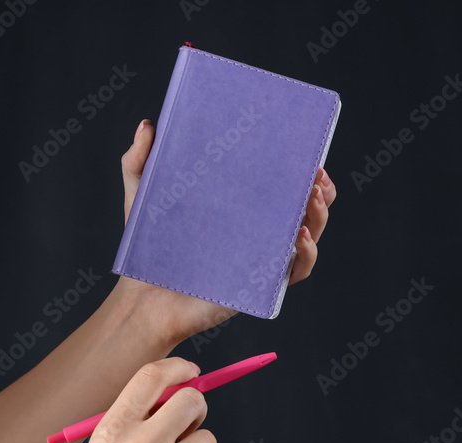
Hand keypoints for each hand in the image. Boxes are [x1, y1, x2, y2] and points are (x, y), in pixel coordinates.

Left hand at [116, 119, 337, 342]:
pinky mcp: (263, 284)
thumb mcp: (142, 196)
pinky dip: (306, 253)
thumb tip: (148, 125)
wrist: (145, 299)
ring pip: (309, 237)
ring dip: (319, 216)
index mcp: (245, 209)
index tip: (309, 153)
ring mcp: (265, 258)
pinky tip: (299, 236)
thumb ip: (140, 160)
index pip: (283, 186)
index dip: (304, 171)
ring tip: (312, 198)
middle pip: (308, 210)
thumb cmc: (148, 251)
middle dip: (321, 190)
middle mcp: (261, 233)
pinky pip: (296, 270)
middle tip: (317, 174)